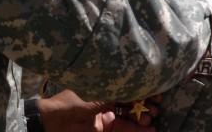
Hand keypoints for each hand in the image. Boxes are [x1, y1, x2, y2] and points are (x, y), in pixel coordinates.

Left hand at [38, 90, 157, 131]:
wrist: (54, 121)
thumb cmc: (73, 101)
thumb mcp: (98, 94)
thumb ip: (118, 93)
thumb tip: (139, 87)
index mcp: (103, 85)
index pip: (127, 86)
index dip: (142, 89)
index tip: (157, 92)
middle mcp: (105, 99)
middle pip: (130, 101)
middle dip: (145, 104)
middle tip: (156, 107)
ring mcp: (105, 114)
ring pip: (129, 116)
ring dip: (142, 118)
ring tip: (152, 118)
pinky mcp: (104, 129)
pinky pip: (123, 129)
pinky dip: (137, 130)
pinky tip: (150, 130)